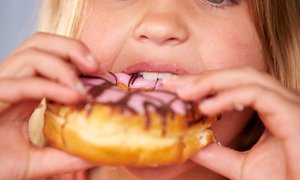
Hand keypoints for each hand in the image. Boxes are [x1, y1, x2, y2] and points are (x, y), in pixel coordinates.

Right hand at [0, 32, 103, 178]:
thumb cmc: (0, 164)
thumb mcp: (39, 160)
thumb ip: (66, 154)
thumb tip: (98, 153)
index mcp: (26, 88)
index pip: (51, 55)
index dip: (77, 56)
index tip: (102, 72)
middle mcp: (13, 81)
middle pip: (40, 43)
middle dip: (72, 48)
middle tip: (96, 67)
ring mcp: (0, 87)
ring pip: (31, 56)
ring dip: (64, 68)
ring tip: (84, 90)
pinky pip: (20, 85)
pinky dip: (49, 87)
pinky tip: (71, 97)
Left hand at [163, 67, 299, 179]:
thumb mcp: (242, 166)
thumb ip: (218, 154)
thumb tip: (191, 145)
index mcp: (271, 107)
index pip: (233, 85)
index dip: (204, 84)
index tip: (176, 89)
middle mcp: (280, 100)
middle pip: (237, 76)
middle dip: (202, 78)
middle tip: (173, 85)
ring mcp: (288, 103)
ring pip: (246, 78)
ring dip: (211, 83)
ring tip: (185, 93)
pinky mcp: (292, 111)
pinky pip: (257, 94)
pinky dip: (229, 97)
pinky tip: (206, 107)